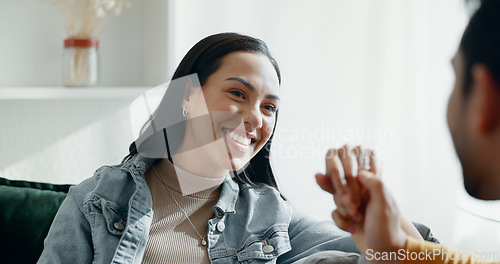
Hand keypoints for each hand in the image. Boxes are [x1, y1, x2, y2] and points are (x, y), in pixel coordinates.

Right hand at [315, 145, 412, 262]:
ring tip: (356, 219)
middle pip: (340, 185)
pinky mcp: (346, 215)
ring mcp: (354, 203)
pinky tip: (352, 228)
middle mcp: (363, 191)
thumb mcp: (384, 202)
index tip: (353, 197)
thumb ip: (375, 182)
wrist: (383, 252)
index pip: (353, 172)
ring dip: (343, 212)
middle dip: (344, 200)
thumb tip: (359, 171)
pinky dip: (341, 222)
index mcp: (373, 185)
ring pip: (335, 199)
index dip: (349, 183)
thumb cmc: (387, 228)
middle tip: (355, 210)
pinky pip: (334, 212)